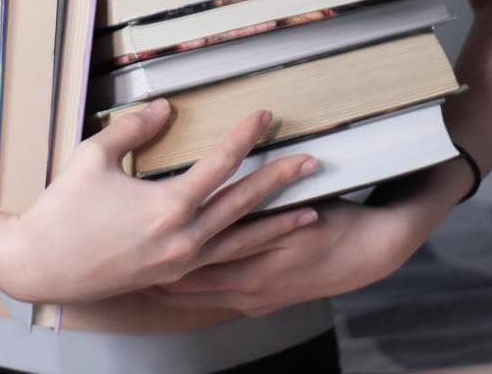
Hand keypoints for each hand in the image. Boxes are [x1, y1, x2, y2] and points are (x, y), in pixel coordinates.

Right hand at [0, 100, 323, 304]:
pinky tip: (263, 247)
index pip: (219, 166)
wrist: (39, 265)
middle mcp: (181, 241)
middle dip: (279, 182)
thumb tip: (167, 107)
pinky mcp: (170, 276)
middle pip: (242, 207)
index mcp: (166, 208)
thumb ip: (135, 126)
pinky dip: (249, 253)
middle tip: (310, 162)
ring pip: (240, 244)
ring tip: (311, 214)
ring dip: (277, 226)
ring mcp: (179, 264)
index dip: (245, 137)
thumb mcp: (95, 155)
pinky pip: (221, 264)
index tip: (265, 116)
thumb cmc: (63, 208)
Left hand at [145, 193, 413, 316]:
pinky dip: (193, 291)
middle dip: (154, 276)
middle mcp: (248, 288)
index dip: (162, 252)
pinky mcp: (261, 301)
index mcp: (252, 264)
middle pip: (187, 286)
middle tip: (123, 263)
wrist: (368, 252)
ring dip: (169, 285)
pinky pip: (216, 299)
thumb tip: (214, 189)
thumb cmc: (331, 222)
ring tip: (137, 274)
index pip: (194, 263)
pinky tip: (176, 282)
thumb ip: (254, 201)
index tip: (133, 237)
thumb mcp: (289, 204)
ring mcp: (254, 298)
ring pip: (198, 295)